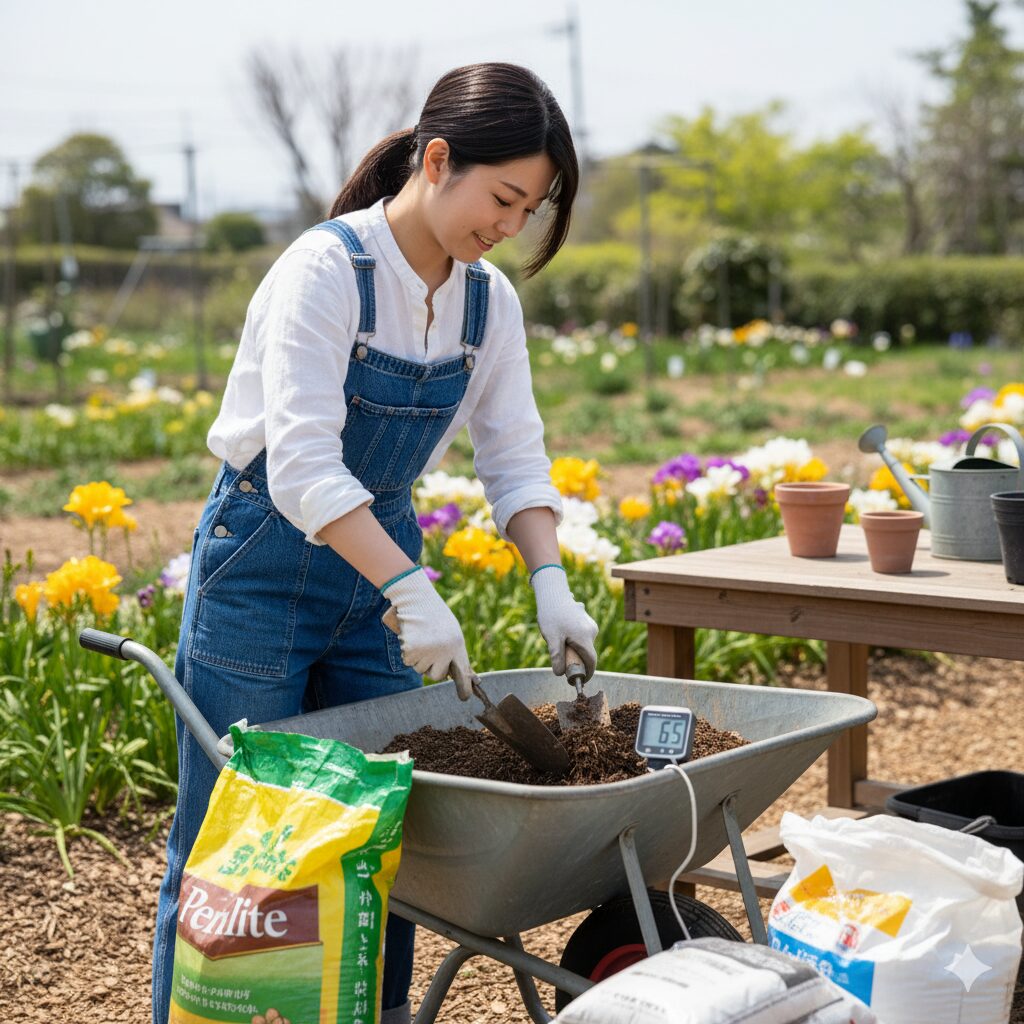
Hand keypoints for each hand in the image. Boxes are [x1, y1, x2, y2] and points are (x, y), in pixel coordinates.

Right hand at [381, 569, 472, 699]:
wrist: (416, 599)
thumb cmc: (434, 616)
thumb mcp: (451, 632)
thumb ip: (455, 652)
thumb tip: (464, 674)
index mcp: (458, 645)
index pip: (463, 672)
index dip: (464, 687)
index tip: (465, 697)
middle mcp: (445, 651)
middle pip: (436, 675)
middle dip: (432, 667)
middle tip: (429, 649)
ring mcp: (428, 652)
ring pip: (420, 669)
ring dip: (418, 658)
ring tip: (420, 638)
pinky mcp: (412, 651)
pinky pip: (408, 661)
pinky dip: (408, 652)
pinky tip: (411, 637)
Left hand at [531, 566, 598, 679]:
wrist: (552, 592)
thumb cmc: (551, 615)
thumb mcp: (551, 638)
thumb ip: (557, 657)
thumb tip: (559, 673)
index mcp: (585, 637)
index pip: (591, 662)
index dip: (587, 674)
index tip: (579, 681)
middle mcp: (592, 631)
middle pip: (587, 653)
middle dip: (575, 659)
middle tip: (560, 658)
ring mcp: (590, 624)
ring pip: (583, 644)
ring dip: (572, 648)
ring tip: (557, 638)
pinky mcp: (586, 620)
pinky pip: (582, 635)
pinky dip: (573, 639)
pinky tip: (560, 630)